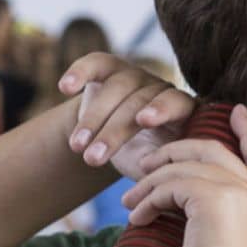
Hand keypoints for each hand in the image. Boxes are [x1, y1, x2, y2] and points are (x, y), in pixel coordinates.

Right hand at [57, 53, 194, 179]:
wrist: (116, 138)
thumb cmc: (141, 156)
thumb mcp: (153, 166)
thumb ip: (161, 172)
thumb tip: (161, 183)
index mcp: (181, 110)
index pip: (177, 104)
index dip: (162, 109)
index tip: (144, 120)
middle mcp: (159, 88)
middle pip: (138, 103)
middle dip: (112, 133)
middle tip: (93, 159)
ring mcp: (134, 75)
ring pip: (115, 89)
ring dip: (92, 119)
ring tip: (76, 147)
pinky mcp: (108, 67)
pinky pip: (94, 64)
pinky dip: (80, 72)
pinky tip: (65, 87)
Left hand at [121, 104, 246, 246]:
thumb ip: (219, 226)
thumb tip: (188, 215)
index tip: (237, 111)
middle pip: (215, 149)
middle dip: (177, 148)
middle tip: (146, 162)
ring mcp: (238, 194)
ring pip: (184, 166)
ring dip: (149, 182)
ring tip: (129, 203)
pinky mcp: (213, 200)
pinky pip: (170, 184)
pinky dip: (148, 199)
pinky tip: (137, 219)